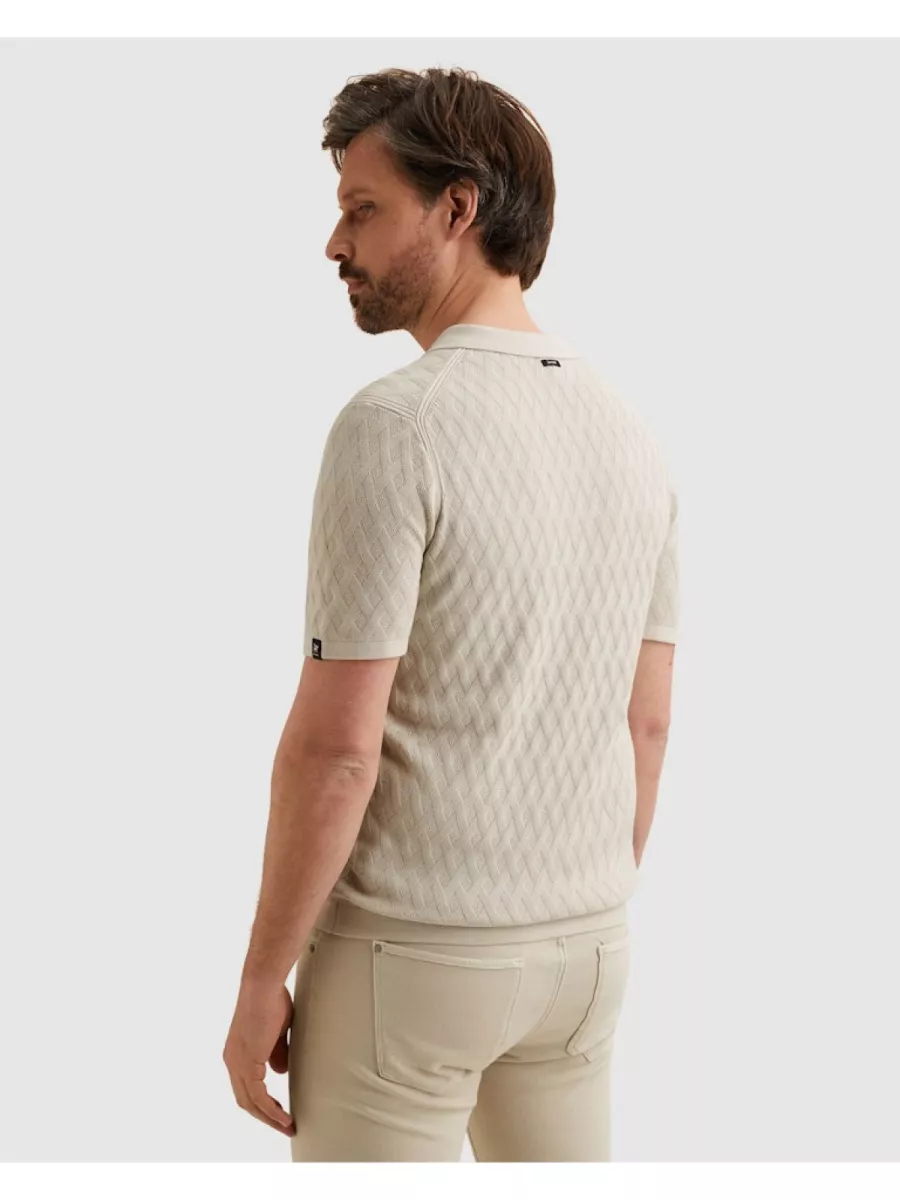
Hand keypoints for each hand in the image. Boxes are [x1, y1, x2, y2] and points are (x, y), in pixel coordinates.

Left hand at [223, 978, 295, 1137]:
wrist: (263, 985)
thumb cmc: (271, 1000)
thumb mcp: (276, 1032)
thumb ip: (276, 1053)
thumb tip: (279, 1073)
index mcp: (237, 1054)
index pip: (246, 1088)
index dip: (263, 1103)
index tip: (280, 1112)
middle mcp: (233, 1061)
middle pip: (246, 1101)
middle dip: (266, 1116)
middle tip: (285, 1125)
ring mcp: (237, 1062)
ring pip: (250, 1102)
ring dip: (270, 1117)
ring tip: (288, 1125)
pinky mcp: (247, 1062)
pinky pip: (258, 1095)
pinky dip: (271, 1109)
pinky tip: (284, 1115)